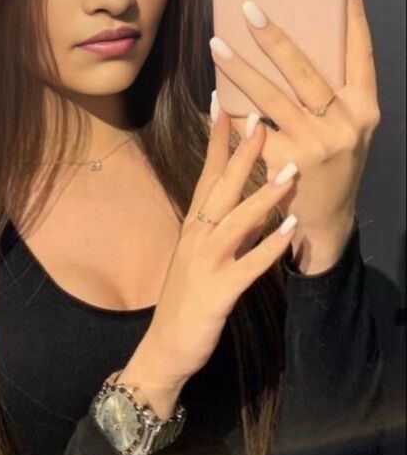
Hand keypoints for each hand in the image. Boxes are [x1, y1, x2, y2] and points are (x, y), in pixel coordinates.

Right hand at [123, 105, 300, 391]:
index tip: (225, 106)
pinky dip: (270, 246)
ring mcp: (206, 264)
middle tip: (259, 120)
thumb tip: (258, 207)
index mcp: (193, 227)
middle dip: (241, 154)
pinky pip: (249, 265)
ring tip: (290, 169)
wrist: (165, 348)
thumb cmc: (186, 302)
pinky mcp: (219, 291)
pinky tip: (290, 229)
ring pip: (237, 221)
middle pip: (220, 188)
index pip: (206, 175)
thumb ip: (229, 231)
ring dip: (264, 195)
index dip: (216, 141)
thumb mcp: (204, 258)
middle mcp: (196, 238)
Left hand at [209, 0, 380, 239]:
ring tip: (217, 45)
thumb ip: (333, 95)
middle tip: (249, 9)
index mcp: (364, 108)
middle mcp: (344, 124)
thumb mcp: (348, 129)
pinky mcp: (286, 165)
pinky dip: (231, 114)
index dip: (355, 16)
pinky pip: (251, 131)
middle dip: (275, 38)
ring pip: (271, 98)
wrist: (325, 222)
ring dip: (241, 70)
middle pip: (305, 71)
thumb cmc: (333, 166)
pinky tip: (213, 97)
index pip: (362, 53)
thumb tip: (296, 46)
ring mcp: (315, 145)